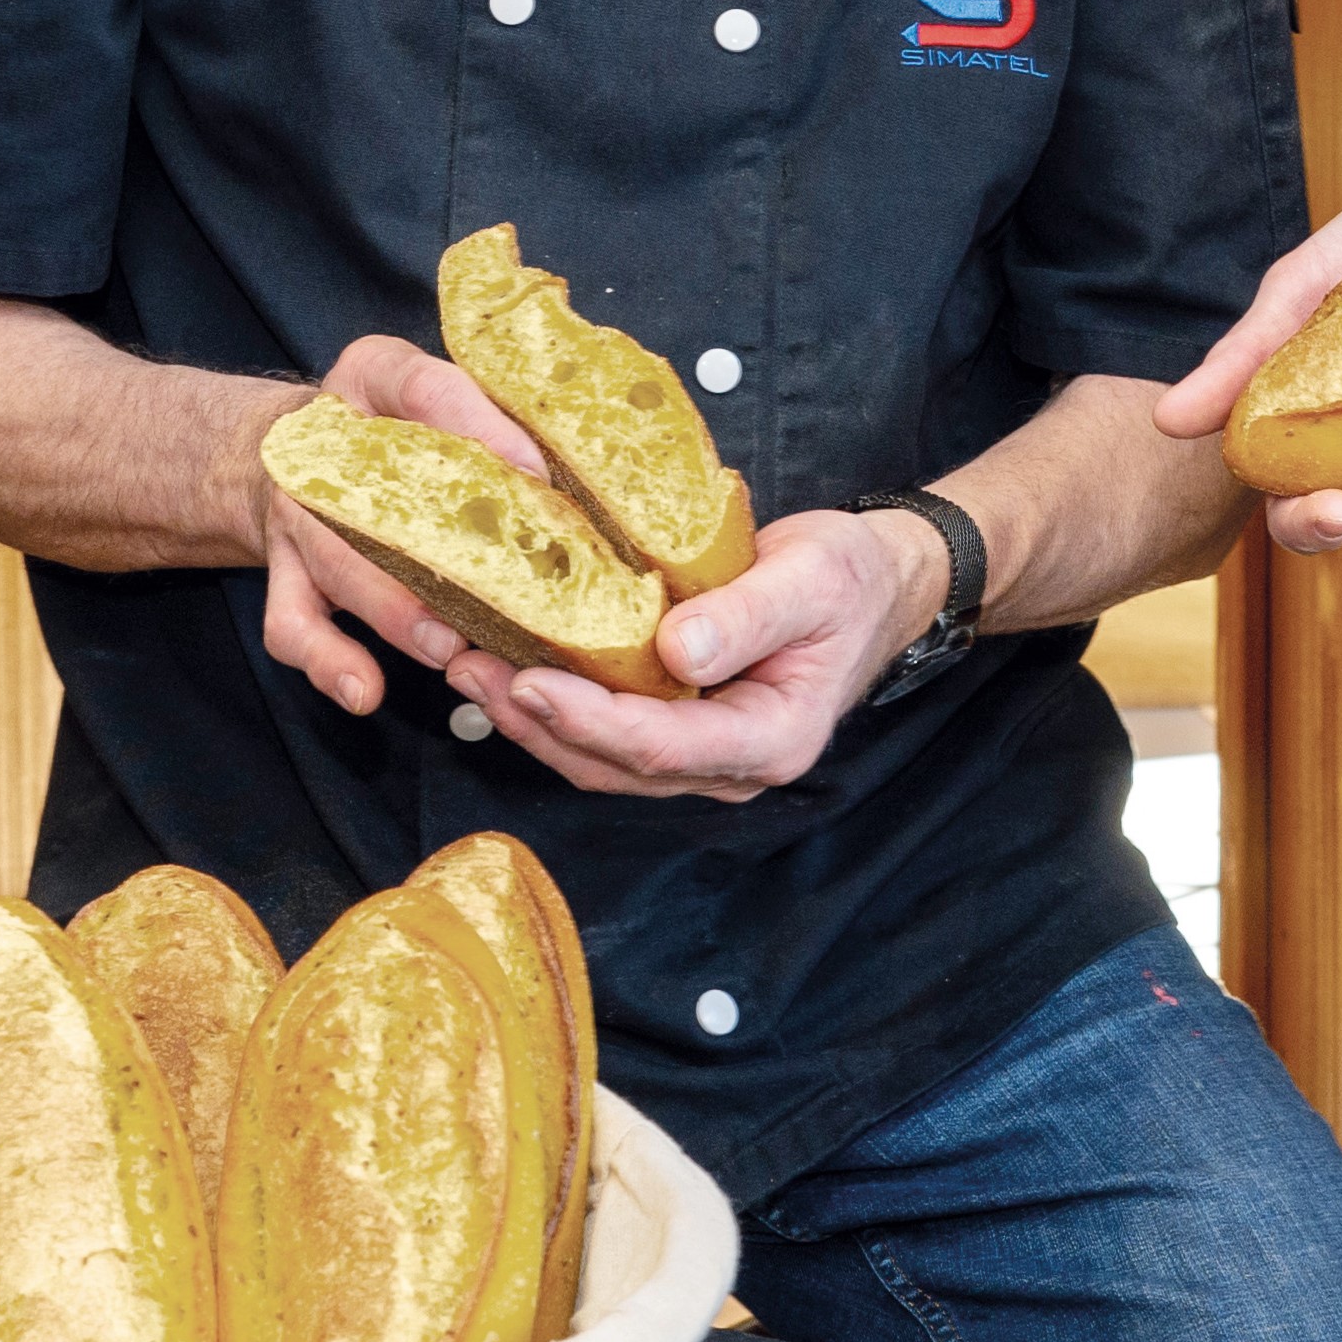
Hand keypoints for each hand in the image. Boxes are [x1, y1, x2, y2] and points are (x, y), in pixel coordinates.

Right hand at [254, 333, 547, 721]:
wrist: (296, 446)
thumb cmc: (389, 417)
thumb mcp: (434, 384)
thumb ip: (491, 407)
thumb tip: (563, 463)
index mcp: (371, 378)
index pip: (423, 388)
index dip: (478, 426)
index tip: (535, 470)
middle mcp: (323, 448)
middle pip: (371, 494)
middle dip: (431, 548)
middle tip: (492, 589)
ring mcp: (296, 517)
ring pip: (333, 569)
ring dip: (391, 612)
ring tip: (445, 646)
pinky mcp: (285, 575)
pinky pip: (292, 625)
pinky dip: (329, 664)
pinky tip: (367, 691)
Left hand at [443, 508, 929, 803]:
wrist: (876, 585)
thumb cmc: (851, 578)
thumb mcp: (814, 578)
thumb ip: (748, 614)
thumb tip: (676, 649)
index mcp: (771, 738)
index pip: (663, 744)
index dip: (589, 718)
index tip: (526, 677)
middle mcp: (729, 763)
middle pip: (615, 763)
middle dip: (535, 720)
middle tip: (466, 665)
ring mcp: (701, 751)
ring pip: (600, 756)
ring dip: (529, 716)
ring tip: (465, 663)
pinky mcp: (679, 723)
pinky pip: (605, 729)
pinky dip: (552, 701)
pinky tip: (507, 660)